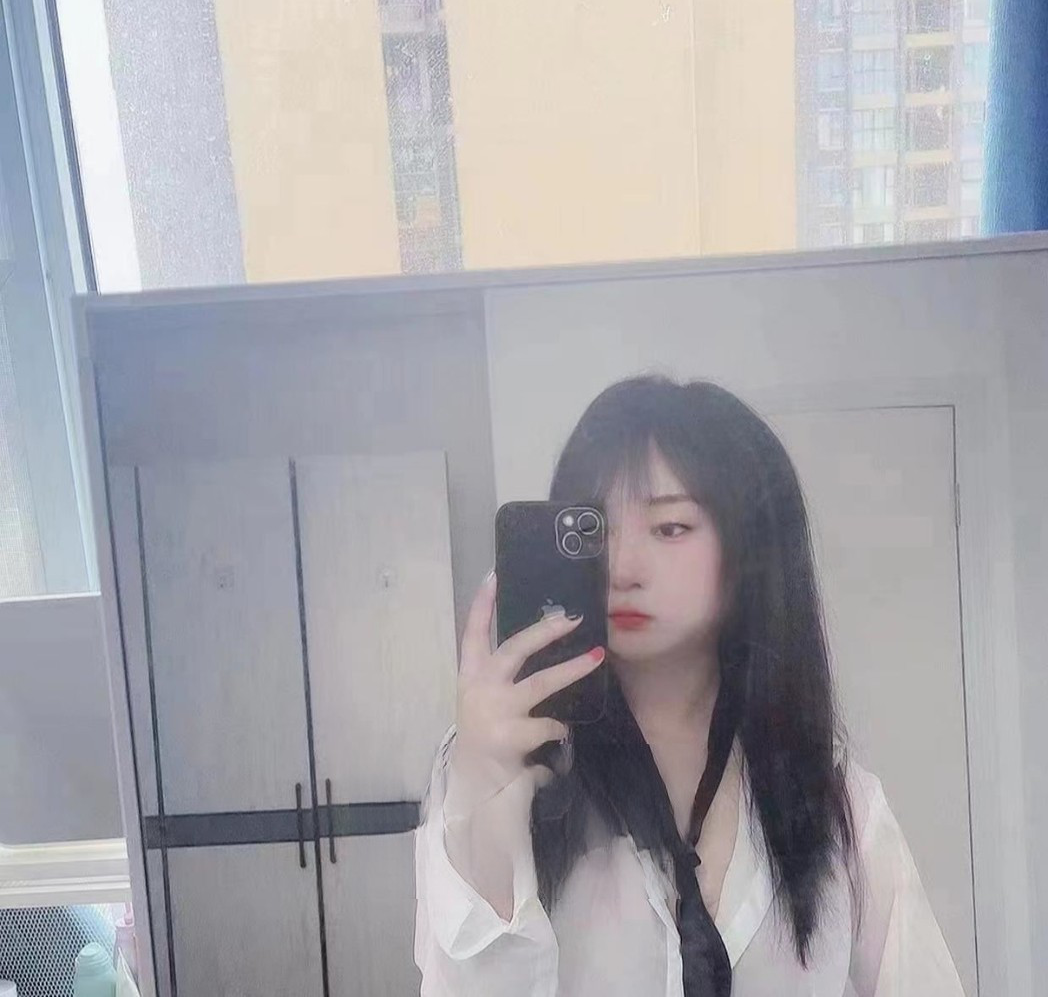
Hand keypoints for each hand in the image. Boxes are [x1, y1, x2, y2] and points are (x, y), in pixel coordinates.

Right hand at [448, 571, 604, 809]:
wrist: (477, 782)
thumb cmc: (488, 730)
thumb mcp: (484, 696)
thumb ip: (502, 672)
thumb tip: (544, 635)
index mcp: (470, 674)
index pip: (473, 632)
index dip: (482, 604)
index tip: (495, 574)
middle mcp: (480, 688)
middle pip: (513, 649)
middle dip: (544, 631)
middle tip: (571, 617)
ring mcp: (495, 712)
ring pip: (540, 682)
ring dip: (571, 668)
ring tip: (597, 655)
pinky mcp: (511, 737)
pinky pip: (550, 723)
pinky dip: (560, 727)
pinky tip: (558, 733)